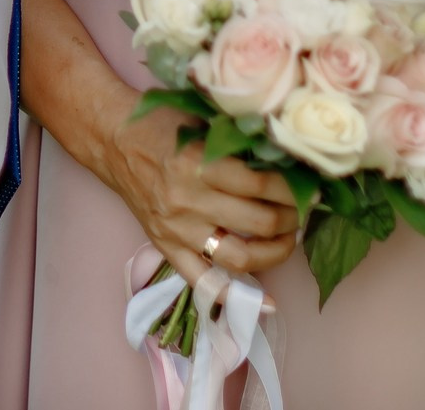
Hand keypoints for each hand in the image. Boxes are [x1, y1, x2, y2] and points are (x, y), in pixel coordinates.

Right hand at [93, 94, 299, 289]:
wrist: (113, 139)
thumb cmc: (162, 124)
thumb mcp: (203, 122)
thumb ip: (240, 143)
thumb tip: (290, 161)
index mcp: (200, 163)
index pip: (262, 186)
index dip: (293, 191)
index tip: (311, 190)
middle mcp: (188, 200)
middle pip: (257, 223)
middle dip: (289, 221)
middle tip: (301, 213)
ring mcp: (176, 229)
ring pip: (238, 257)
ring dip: (274, 254)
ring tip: (286, 241)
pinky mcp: (165, 246)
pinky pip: (202, 280)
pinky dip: (234, 295)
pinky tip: (265, 302)